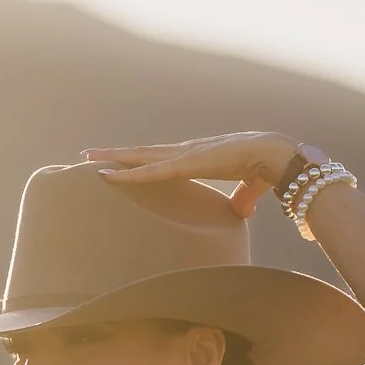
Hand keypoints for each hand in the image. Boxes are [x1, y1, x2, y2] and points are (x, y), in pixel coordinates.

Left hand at [81, 132, 299, 218]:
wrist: (276, 156)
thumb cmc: (267, 168)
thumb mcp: (248, 189)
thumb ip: (241, 200)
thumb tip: (240, 214)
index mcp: (199, 156)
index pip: (162, 158)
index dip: (141, 160)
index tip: (122, 163)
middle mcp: (187, 151)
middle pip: (144, 153)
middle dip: (117, 155)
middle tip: (90, 155)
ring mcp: (185, 154)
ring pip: (141, 156)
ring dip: (114, 159)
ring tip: (88, 158)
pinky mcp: (188, 162)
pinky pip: (151, 171)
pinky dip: (129, 174)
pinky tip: (108, 175)